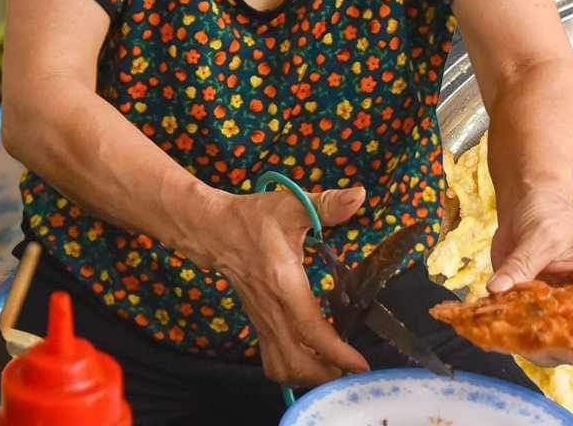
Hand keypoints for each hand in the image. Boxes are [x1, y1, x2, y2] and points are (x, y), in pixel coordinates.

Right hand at [196, 186, 371, 388]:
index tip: (360, 364)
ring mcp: (261, 320)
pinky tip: (311, 361)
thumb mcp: (291, 206)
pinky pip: (272, 360)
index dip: (336, 352)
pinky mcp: (257, 324)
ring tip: (334, 368)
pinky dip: (293, 370)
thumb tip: (359, 196)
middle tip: (352, 368)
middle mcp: (271, 309)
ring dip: (308, 376)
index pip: (310, 328)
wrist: (213, 230)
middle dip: (326, 373)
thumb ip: (326, 204)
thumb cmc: (253, 218)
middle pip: (295, 361)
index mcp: (283, 282)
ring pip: (281, 367)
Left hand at [488, 189, 572, 365]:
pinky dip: (507, 335)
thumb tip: (496, 289)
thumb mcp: (539, 236)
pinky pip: (522, 333)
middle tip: (541, 338)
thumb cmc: (546, 215)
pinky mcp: (527, 310)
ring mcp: (554, 309)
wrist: (523, 208)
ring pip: (551, 345)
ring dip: (532, 346)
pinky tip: (491, 329)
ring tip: (508, 332)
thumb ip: (522, 263)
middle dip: (566, 346)